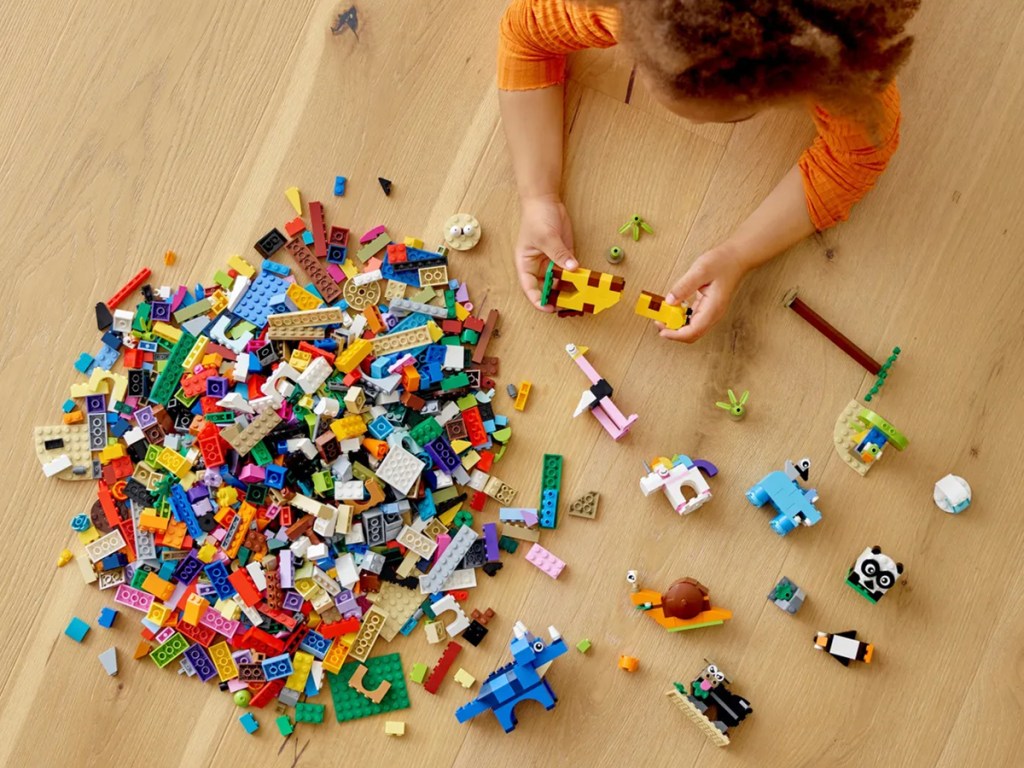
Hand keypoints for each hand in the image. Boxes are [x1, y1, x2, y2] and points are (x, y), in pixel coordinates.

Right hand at [514, 194, 578, 310]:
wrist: (545, 201)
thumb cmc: (536, 218)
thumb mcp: (546, 237)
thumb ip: (559, 254)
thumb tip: (572, 268)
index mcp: (526, 265)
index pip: (530, 288)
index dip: (538, 300)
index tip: (549, 308)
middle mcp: (538, 267)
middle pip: (546, 288)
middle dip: (556, 298)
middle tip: (569, 306)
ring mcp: (551, 263)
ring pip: (559, 283)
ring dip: (568, 290)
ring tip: (579, 298)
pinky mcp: (563, 257)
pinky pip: (570, 272)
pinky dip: (576, 279)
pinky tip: (585, 284)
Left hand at [659, 245, 748, 341]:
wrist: (737, 257)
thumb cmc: (722, 262)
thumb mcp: (700, 271)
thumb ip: (684, 287)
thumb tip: (669, 302)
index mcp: (713, 308)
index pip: (693, 331)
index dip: (676, 335)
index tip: (662, 330)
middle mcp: (713, 314)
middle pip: (692, 334)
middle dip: (674, 332)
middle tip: (659, 321)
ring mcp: (711, 312)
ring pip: (692, 328)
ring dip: (676, 325)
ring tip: (664, 315)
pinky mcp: (708, 308)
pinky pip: (693, 319)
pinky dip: (681, 317)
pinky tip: (674, 308)